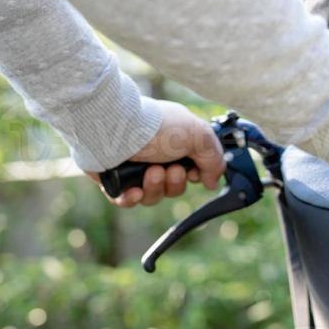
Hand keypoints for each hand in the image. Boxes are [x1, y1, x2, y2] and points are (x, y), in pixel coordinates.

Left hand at [87, 101, 225, 207]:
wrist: (113, 128)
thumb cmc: (155, 127)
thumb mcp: (198, 136)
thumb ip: (215, 158)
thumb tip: (212, 181)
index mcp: (175, 141)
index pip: (192, 167)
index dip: (195, 175)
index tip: (195, 173)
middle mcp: (155, 154)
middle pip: (173, 186)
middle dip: (175, 183)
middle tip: (171, 170)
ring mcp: (134, 167)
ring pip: (152, 195)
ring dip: (156, 188)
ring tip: (151, 172)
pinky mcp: (114, 179)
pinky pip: (126, 201)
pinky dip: (132, 199)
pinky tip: (134, 190)